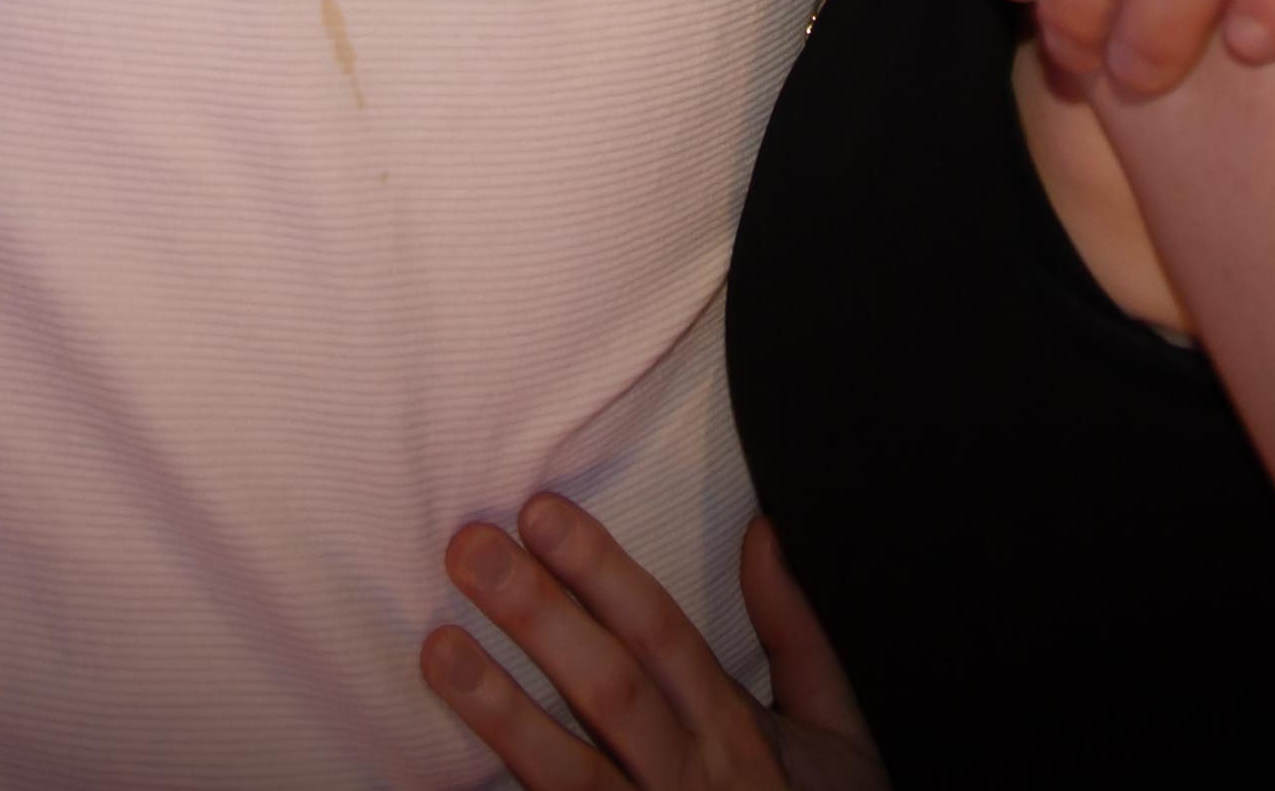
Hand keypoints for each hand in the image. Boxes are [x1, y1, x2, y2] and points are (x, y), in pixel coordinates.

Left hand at [420, 501, 880, 790]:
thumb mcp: (836, 726)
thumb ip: (795, 631)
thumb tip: (764, 529)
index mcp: (735, 730)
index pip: (662, 636)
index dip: (602, 573)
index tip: (541, 511)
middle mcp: (690, 778)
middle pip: (610, 690)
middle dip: (539, 617)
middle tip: (470, 549)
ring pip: (570, 772)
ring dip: (499, 710)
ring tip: (438, 648)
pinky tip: (446, 773)